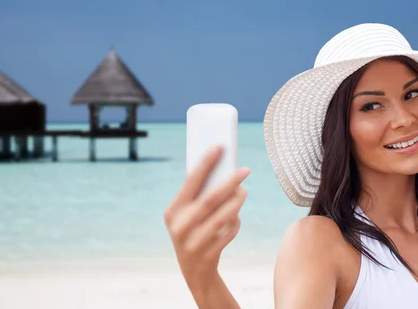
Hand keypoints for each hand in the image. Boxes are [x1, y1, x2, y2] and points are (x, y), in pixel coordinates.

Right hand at [164, 146, 249, 289]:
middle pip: (211, 199)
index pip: (191, 182)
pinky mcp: (208, 254)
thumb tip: (222, 168)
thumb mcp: (187, 215)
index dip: (206, 163)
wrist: (193, 271)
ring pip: (223, 216)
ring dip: (237, 201)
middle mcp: (180, 227)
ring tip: (244, 190)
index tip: (220, 146)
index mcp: (173, 212)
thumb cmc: (193, 231)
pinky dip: (235, 221)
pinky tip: (236, 216)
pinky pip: (229, 232)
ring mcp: (194, 243)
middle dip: (230, 182)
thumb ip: (199, 196)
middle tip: (245, 170)